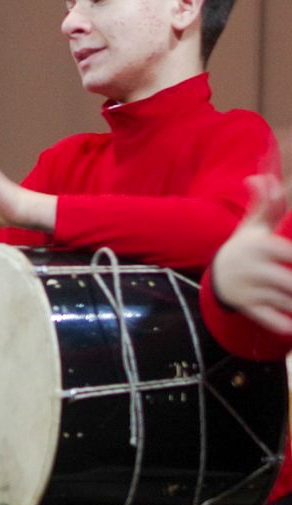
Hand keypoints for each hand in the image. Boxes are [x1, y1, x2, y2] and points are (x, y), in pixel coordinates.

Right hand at [210, 174, 291, 335]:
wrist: (220, 275)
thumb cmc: (248, 246)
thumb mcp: (254, 225)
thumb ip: (266, 204)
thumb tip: (262, 177)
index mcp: (260, 246)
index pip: (288, 253)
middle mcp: (253, 268)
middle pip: (287, 281)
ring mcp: (249, 288)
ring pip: (283, 300)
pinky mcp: (248, 306)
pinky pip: (266, 317)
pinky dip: (280, 324)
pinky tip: (291, 326)